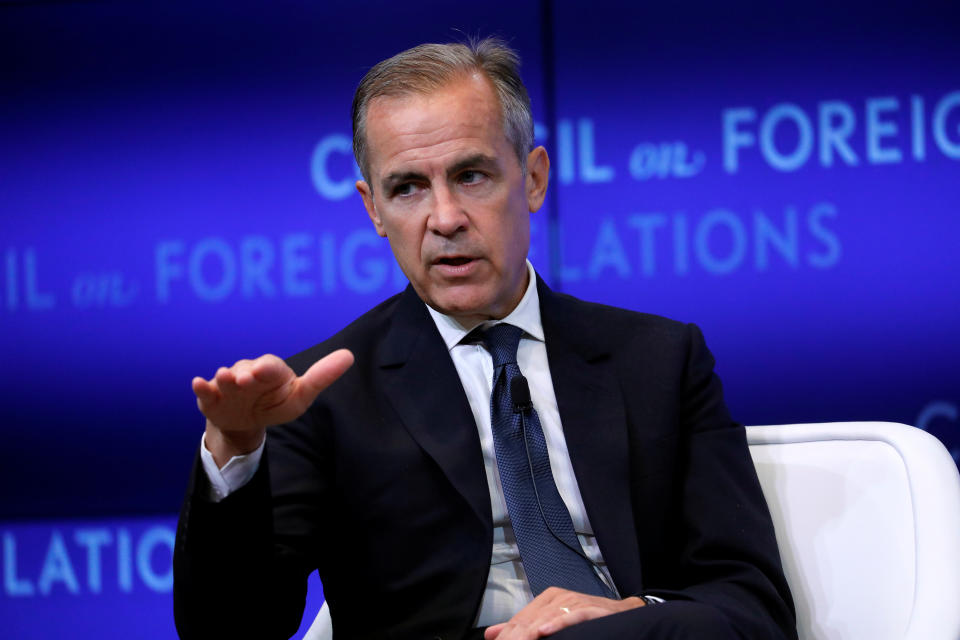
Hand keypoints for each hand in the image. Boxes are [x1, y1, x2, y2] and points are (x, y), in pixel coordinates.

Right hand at [192, 349, 354, 465]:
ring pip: (225, 379)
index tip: (263, 372)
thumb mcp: (300, 396)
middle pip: (246, 369)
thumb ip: (321, 377)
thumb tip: (349, 355)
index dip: (267, 369)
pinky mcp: (211, 397)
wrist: (246, 422)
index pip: (271, 366)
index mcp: (271, 371)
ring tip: (226, 379)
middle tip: (245, 379)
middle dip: (246, 373)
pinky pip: (204, 391)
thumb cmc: (276, 404)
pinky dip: (201, 388)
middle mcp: (248, 372)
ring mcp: (228, 384)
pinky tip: (198, 383)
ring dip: (224, 379)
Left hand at [484, 587, 643, 639]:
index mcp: (546, 599)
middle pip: (529, 618)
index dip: (507, 635)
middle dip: (514, 635)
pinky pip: (570, 616)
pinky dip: (556, 623)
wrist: (621, 613)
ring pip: (545, 617)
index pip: (519, 619)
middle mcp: (557, 597)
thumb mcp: (552, 621)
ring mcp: (572, 601)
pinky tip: (543, 631)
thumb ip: (522, 627)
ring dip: (530, 632)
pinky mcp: (588, 608)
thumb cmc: (586, 618)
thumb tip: (491, 633)